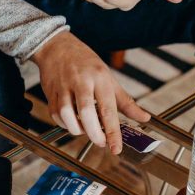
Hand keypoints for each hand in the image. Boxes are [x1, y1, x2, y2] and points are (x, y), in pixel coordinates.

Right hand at [32, 31, 150, 152]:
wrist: (57, 46)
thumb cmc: (86, 63)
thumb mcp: (109, 78)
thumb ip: (125, 101)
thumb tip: (144, 118)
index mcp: (100, 78)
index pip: (108, 109)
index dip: (113, 132)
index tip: (116, 148)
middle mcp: (81, 81)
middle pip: (86, 112)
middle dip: (93, 133)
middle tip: (100, 142)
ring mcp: (63, 86)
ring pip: (66, 114)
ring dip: (76, 129)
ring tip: (85, 130)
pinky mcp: (50, 91)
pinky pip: (55, 114)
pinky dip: (64, 124)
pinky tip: (72, 123)